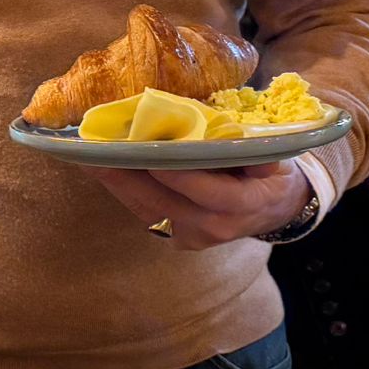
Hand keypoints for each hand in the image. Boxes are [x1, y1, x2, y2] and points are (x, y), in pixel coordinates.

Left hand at [90, 161, 310, 250]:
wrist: (276, 210)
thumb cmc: (272, 175)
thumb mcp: (275, 159)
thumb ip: (254, 150)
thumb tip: (227, 129)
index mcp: (244, 204)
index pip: (208, 191)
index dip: (178, 175)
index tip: (149, 156)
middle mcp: (215, 226)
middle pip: (164, 202)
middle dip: (129, 177)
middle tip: (97, 152)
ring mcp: (194, 237)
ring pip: (148, 210)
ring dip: (118, 184)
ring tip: (91, 158)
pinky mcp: (179, 239)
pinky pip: (147, 214)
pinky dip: (127, 192)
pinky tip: (107, 172)